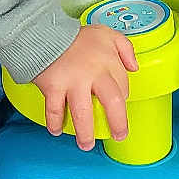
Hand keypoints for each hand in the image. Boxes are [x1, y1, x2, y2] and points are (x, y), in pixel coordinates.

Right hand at [33, 24, 137, 150]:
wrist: (43, 33)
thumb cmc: (76, 37)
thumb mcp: (106, 34)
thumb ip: (125, 48)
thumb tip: (134, 67)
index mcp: (107, 62)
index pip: (122, 87)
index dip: (122, 100)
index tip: (117, 106)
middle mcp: (92, 74)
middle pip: (112, 102)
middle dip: (117, 123)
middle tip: (118, 135)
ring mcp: (72, 82)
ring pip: (82, 113)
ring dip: (85, 133)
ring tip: (86, 145)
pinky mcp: (52, 86)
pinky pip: (54, 110)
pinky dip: (55, 123)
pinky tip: (57, 130)